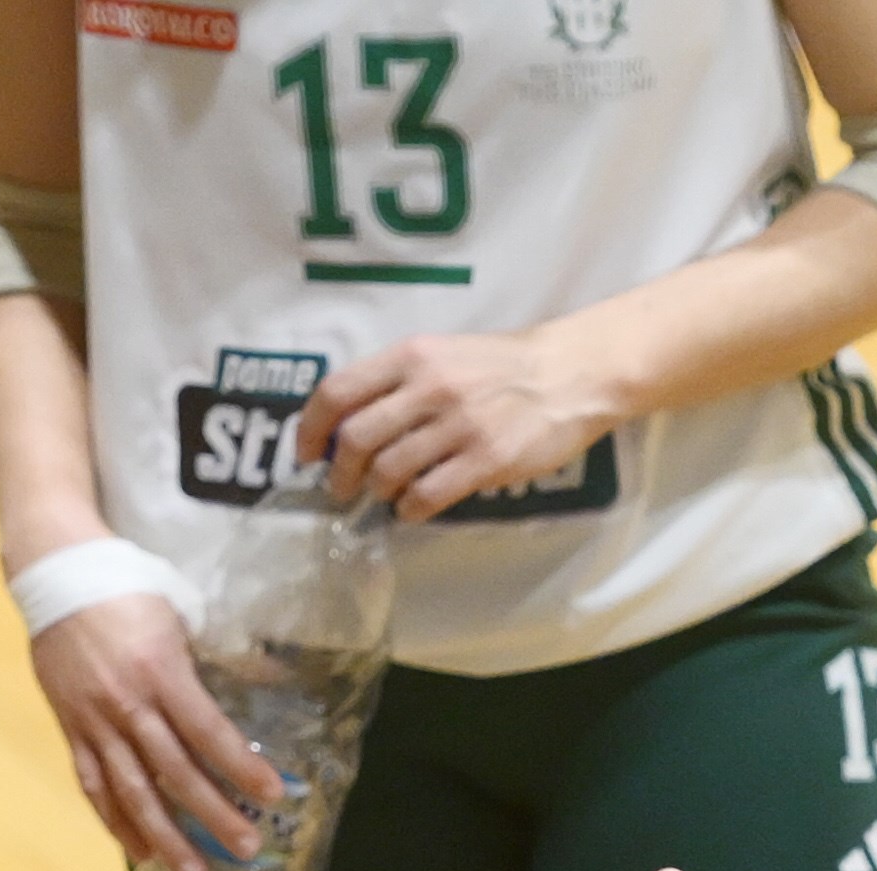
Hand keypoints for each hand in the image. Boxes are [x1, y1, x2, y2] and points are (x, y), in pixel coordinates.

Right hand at [25, 587, 278, 870]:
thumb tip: (270, 677)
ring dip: (165, 838)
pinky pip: (94, 785)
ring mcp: (95, 722)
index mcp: (161, 671)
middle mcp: (127, 704)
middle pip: (174, 772)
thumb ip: (217, 653)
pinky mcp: (71, 729)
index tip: (273, 796)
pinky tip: (139, 852)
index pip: (208, 731)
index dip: (241, 767)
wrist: (54, 573)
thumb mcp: (179, 609)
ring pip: (132, 792)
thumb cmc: (126, 586)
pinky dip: (116, 822)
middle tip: (247, 850)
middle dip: (213, 816)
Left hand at [298, 327, 618, 519]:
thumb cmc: (501, 367)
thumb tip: (348, 427)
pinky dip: (411, 510)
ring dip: (378, 493)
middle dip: (340, 474)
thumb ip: (397, 383)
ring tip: (387, 496)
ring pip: (388, 472)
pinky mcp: (485, 458)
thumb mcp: (442, 354)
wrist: (570, 373)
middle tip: (343, 490)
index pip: (338, 392)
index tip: (306, 455)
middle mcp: (429, 386)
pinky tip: (416, 508)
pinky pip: (427, 496)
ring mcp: (458, 423)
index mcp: (412, 355)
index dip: (311, 429)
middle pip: (356, 440)